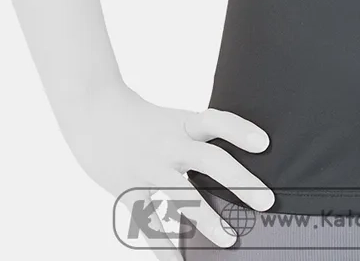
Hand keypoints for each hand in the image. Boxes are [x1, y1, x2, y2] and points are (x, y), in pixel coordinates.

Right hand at [59, 83, 272, 256]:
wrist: (93, 112)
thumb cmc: (143, 120)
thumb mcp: (174, 121)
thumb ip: (198, 140)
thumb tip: (231, 167)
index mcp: (184, 123)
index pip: (217, 121)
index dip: (241, 130)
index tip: (264, 143)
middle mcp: (169, 144)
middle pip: (209, 159)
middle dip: (240, 181)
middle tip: (266, 200)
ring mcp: (148, 169)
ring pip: (181, 196)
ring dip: (206, 220)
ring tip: (229, 240)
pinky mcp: (129, 191)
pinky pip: (148, 223)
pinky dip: (164, 246)